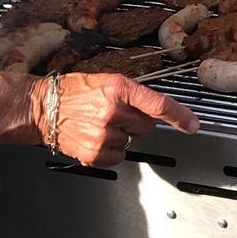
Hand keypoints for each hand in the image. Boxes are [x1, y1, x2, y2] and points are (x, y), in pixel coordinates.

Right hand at [33, 73, 198, 167]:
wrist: (43, 108)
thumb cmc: (74, 91)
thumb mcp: (107, 80)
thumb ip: (133, 94)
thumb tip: (158, 109)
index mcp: (118, 88)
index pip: (157, 104)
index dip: (179, 116)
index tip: (192, 125)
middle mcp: (112, 111)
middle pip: (148, 126)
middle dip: (139, 122)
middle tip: (119, 115)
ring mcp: (103, 135)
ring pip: (132, 141)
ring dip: (123, 135)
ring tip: (101, 124)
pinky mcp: (94, 153)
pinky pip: (119, 156)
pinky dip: (112, 149)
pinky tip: (97, 137)